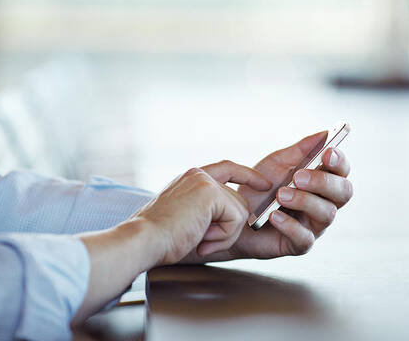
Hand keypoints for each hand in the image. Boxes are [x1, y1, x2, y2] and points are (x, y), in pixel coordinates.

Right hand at [131, 162, 269, 262]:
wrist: (143, 241)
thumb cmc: (160, 238)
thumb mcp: (187, 216)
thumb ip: (209, 209)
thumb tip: (242, 213)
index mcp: (191, 178)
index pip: (228, 168)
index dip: (248, 175)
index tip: (265, 184)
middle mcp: (198, 175)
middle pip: (239, 201)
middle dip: (229, 228)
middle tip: (204, 241)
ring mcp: (205, 181)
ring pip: (241, 212)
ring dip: (225, 235)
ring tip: (200, 239)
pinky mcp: (211, 193)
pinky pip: (237, 219)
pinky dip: (224, 236)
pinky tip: (202, 239)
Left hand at [187, 132, 351, 261]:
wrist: (234, 216)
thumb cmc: (260, 189)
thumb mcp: (276, 164)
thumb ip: (299, 150)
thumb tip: (323, 133)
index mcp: (322, 181)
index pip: (342, 171)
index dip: (340, 162)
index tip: (328, 153)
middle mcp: (324, 203)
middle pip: (343, 192)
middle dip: (324, 182)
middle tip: (298, 177)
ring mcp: (315, 225)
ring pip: (326, 213)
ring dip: (304, 200)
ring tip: (280, 195)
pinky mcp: (300, 245)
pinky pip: (305, 238)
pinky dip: (290, 225)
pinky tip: (274, 216)